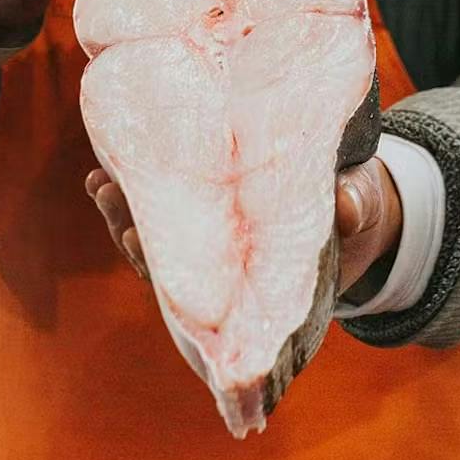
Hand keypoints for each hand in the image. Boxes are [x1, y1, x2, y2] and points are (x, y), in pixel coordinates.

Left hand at [85, 157, 402, 295]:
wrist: (352, 199)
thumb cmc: (356, 210)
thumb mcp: (361, 209)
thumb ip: (354, 210)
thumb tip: (347, 207)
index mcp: (257, 283)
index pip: (203, 290)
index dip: (167, 270)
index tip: (136, 242)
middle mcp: (226, 272)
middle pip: (167, 267)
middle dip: (134, 236)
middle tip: (110, 197)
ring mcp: (212, 245)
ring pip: (156, 238)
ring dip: (123, 212)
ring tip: (98, 183)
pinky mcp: (207, 212)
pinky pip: (163, 205)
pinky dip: (136, 188)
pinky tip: (105, 169)